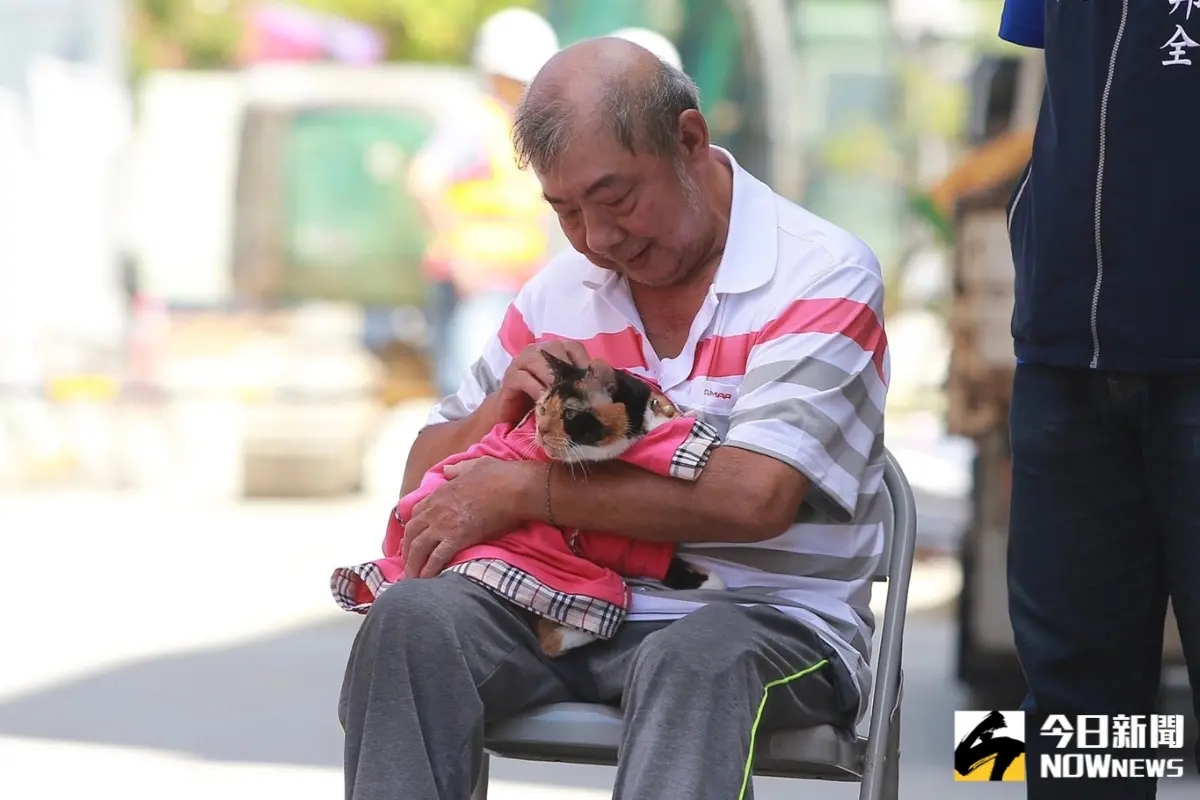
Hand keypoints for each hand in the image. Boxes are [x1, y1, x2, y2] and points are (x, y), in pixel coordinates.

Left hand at [402, 457, 539, 577]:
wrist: (514, 488)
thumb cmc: (499, 475)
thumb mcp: (475, 465)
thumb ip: (458, 469)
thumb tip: (447, 470)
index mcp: (440, 493)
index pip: (417, 512)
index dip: (413, 527)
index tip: (414, 537)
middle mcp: (436, 510)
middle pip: (412, 532)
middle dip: (407, 549)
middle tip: (409, 562)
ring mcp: (444, 525)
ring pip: (418, 548)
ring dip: (413, 564)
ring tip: (413, 579)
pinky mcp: (456, 538)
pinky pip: (436, 558)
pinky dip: (428, 570)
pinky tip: (426, 580)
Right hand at [491, 339, 589, 423]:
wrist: (512, 413)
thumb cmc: (543, 400)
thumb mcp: (564, 390)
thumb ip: (579, 383)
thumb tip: (603, 387)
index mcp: (554, 350)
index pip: (573, 347)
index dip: (584, 361)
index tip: (593, 380)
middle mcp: (537, 350)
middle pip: (555, 349)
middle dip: (568, 369)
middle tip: (577, 388)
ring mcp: (521, 362)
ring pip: (537, 359)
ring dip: (551, 377)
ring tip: (561, 394)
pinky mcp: (509, 377)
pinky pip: (522, 378)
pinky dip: (535, 388)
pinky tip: (544, 400)